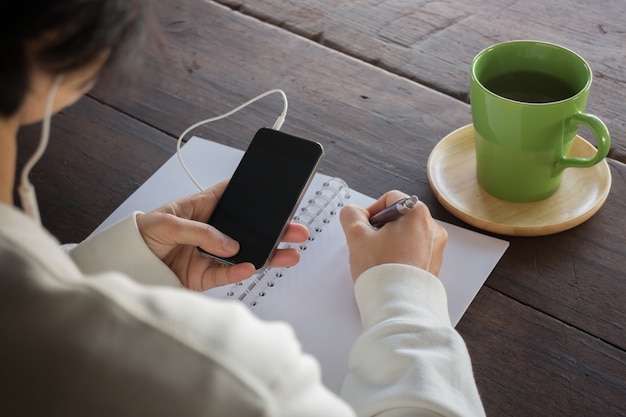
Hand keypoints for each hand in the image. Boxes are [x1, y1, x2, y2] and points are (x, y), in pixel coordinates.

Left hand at [136, 180, 308, 290]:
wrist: (123, 265)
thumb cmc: (140, 234)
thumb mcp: (167, 223)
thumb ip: (200, 232)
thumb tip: (230, 244)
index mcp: (203, 208)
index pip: (233, 197)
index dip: (254, 195)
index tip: (278, 196)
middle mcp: (211, 231)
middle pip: (249, 229)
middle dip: (274, 229)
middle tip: (297, 230)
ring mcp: (210, 254)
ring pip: (245, 254)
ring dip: (268, 254)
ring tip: (289, 254)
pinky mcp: (204, 276)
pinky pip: (226, 275)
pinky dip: (240, 273)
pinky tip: (253, 267)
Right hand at [339, 190, 447, 280]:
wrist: (399, 305)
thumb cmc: (382, 270)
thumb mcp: (357, 237)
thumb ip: (351, 216)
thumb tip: (353, 212)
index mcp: (417, 214)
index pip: (390, 199)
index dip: (372, 211)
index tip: (364, 227)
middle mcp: (432, 228)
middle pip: (400, 218)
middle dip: (381, 229)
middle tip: (369, 245)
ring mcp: (436, 248)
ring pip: (406, 236)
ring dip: (390, 243)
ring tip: (378, 259)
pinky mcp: (434, 266)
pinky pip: (413, 253)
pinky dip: (400, 256)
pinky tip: (388, 269)